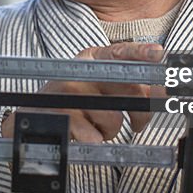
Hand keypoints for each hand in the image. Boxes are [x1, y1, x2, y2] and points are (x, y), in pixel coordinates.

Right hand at [1, 42, 166, 142]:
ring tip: (96, 126)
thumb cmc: (73, 102)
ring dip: (111, 131)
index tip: (159, 54)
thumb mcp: (94, 83)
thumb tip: (159, 91)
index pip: (120, 51)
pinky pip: (95, 137)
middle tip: (139, 124)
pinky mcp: (62, 116)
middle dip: (142, 113)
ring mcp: (69, 92)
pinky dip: (95, 140)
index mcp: (91, 58)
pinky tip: (83, 134)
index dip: (142, 52)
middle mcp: (80, 70)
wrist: (32, 118)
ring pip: (114, 119)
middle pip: (128, 89)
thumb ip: (125, 84)